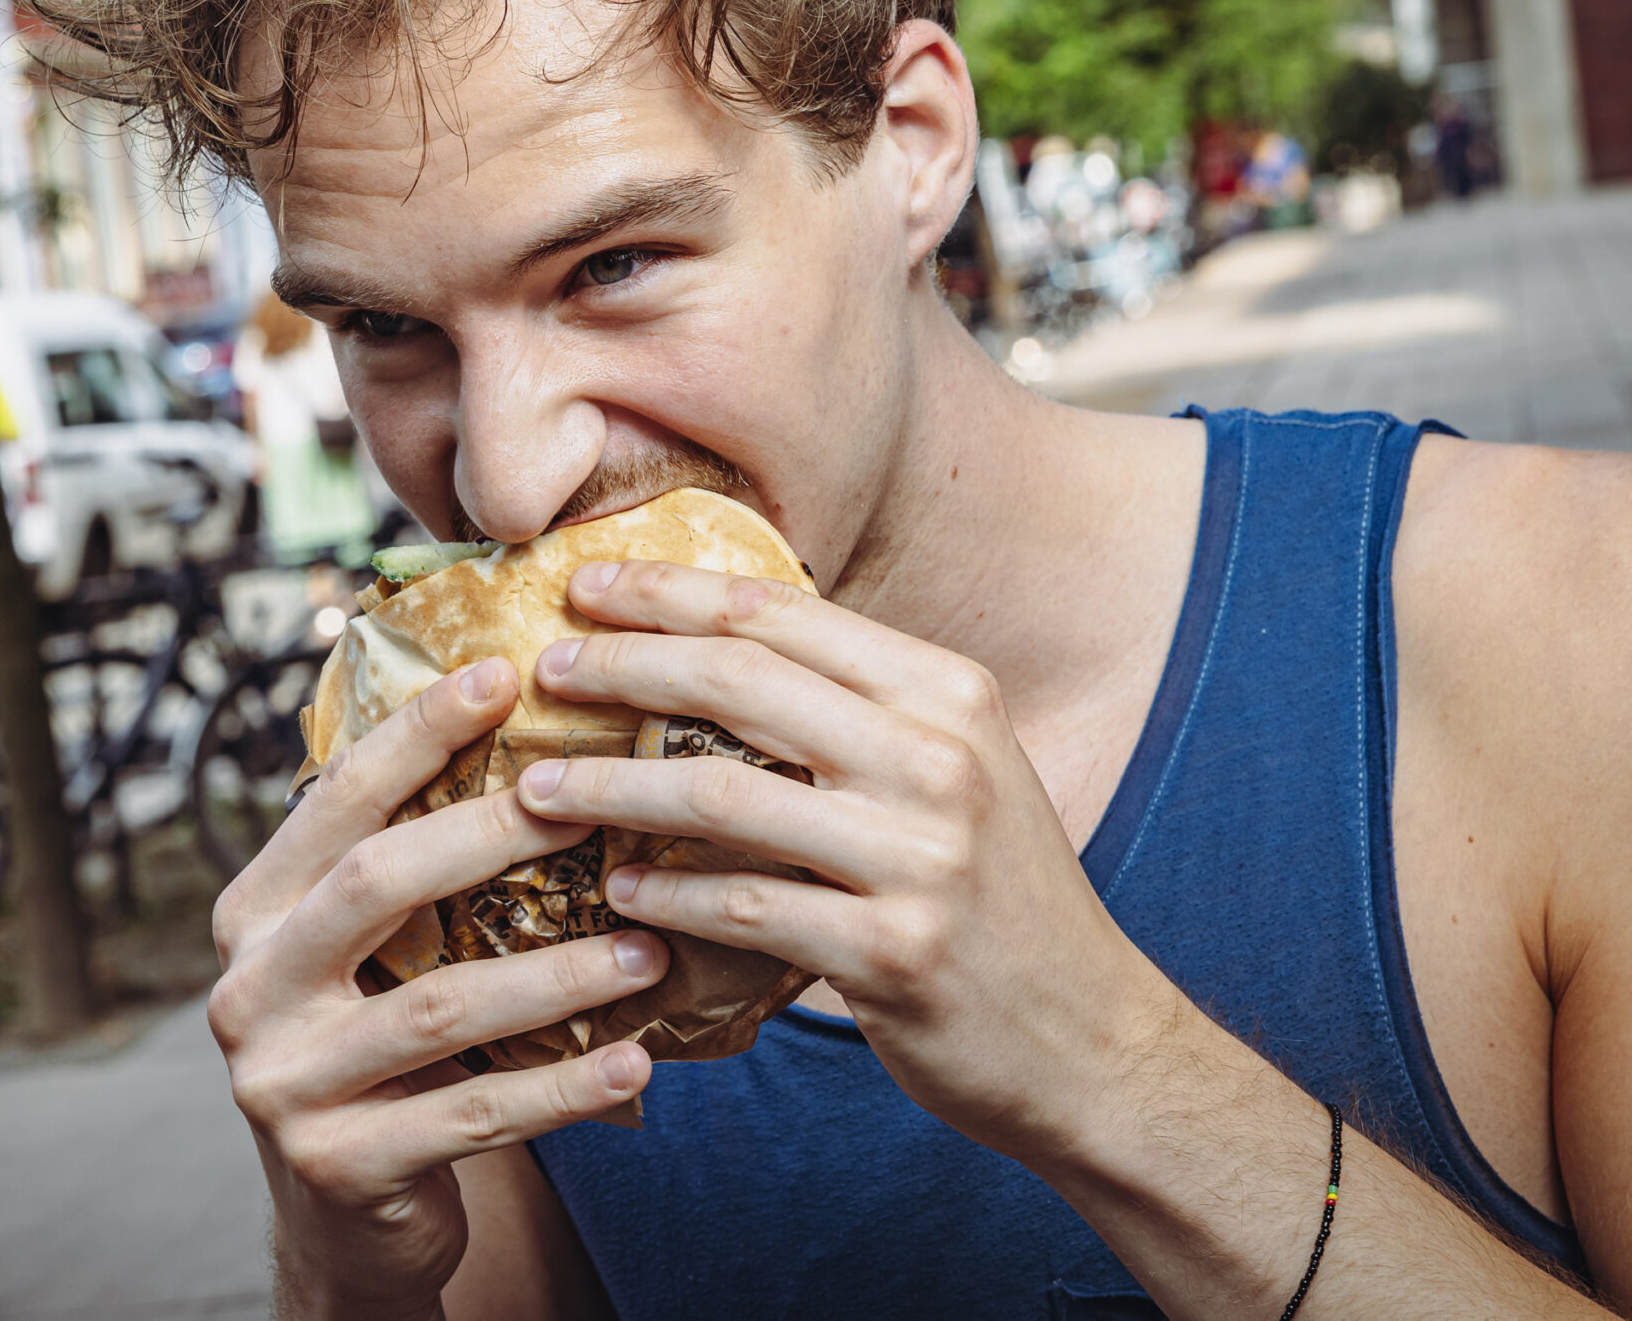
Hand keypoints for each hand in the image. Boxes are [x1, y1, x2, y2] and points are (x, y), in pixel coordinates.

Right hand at [209, 657, 668, 1319]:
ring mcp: (283, 1081)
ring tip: (647, 951)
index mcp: (255, 910)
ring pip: (438, 1007)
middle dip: (489, 834)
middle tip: (590, 804)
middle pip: (377, 882)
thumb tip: (539, 746)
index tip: (501, 675)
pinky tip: (635, 1063)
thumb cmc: (380, 1048)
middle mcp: (248, 987)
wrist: (342, 1217)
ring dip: (555, 975)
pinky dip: (562, 1090)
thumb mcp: (367, 955)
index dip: (415, 734)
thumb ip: (409, 871)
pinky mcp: (336, 1165)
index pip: (335, 800)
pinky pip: (471, 1114)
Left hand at [517, 561, 1178, 1163]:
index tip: (582, 587)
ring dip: (610, 785)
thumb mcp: (958, 771)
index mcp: (947, 693)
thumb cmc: (1001, 900)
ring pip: (720, 790)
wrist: (1095, 1044)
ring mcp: (920, 856)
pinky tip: (618, 887)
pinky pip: (742, 906)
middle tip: (543, 672)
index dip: (666, 592)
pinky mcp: (893, 951)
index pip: (778, 613)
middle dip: (620, 665)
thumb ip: (859, 708)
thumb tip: (717, 644)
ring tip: (536, 787)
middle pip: (737, 680)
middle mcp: (939, 757)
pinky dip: (666, 892)